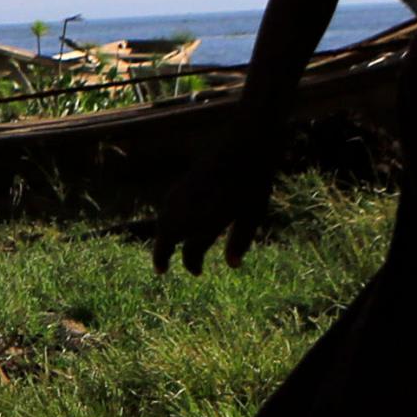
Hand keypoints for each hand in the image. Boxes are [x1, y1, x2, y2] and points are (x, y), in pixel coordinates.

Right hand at [152, 137, 275, 274]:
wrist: (245, 144)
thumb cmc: (255, 181)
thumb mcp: (254, 214)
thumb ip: (241, 240)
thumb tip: (232, 265)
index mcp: (212, 219)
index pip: (193, 250)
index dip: (193, 263)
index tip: (197, 272)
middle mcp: (193, 208)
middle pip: (168, 235)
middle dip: (162, 253)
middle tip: (161, 269)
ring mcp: (186, 193)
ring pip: (164, 220)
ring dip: (162, 236)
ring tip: (164, 247)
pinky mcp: (185, 181)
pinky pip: (167, 205)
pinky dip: (165, 218)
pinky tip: (169, 220)